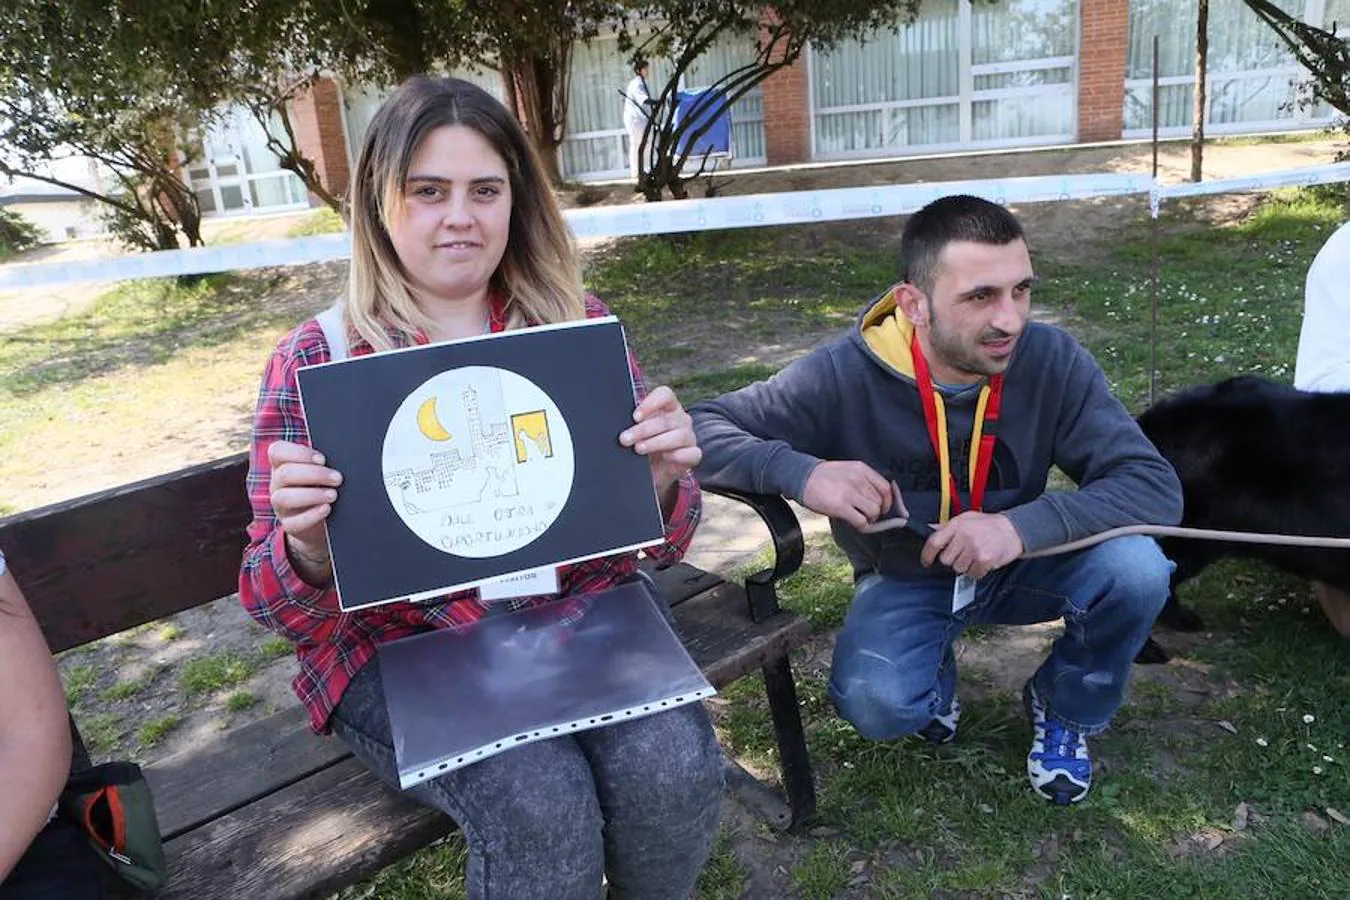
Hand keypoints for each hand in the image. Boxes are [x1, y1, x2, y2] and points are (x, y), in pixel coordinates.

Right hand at [268, 440, 342, 570]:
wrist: (323, 523)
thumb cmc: (323, 488)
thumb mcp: (321, 473)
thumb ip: (323, 463)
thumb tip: (341, 456)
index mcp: (284, 465)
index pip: (278, 451)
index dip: (298, 453)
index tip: (322, 459)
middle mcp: (278, 484)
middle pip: (285, 474)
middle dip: (314, 474)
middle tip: (337, 479)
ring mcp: (281, 506)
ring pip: (284, 498)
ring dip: (312, 495)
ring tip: (333, 495)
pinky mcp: (289, 525)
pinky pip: (293, 523)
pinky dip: (311, 516)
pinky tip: (326, 509)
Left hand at [619, 386, 701, 502]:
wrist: (651, 474)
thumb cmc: (642, 447)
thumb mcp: (634, 433)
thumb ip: (630, 424)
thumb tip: (613, 422)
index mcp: (667, 407)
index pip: (665, 395)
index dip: (651, 403)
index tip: (635, 416)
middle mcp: (680, 419)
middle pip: (666, 419)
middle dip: (643, 429)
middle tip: (625, 439)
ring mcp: (689, 436)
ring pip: (679, 435)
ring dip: (656, 442)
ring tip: (638, 449)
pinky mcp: (693, 455)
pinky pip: (692, 453)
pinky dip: (678, 455)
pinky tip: (665, 457)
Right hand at [801, 461, 895, 530]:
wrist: (801, 477)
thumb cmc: (824, 476)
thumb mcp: (847, 470)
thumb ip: (864, 480)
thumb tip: (879, 499)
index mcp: (861, 469)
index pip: (886, 488)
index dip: (888, 501)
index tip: (883, 508)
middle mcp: (858, 479)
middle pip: (880, 501)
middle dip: (877, 511)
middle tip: (867, 514)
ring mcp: (849, 493)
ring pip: (873, 511)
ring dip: (869, 519)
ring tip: (860, 518)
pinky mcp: (840, 506)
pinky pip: (861, 521)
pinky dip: (862, 526)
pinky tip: (856, 524)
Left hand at [920, 511, 1022, 578]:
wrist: (1013, 530)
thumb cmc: (989, 524)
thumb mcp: (966, 519)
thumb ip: (947, 527)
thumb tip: (930, 531)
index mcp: (956, 525)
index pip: (934, 541)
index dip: (927, 554)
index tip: (926, 562)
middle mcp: (963, 536)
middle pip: (945, 559)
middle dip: (953, 560)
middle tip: (964, 554)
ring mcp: (973, 548)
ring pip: (958, 568)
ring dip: (966, 566)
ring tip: (975, 555)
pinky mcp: (984, 559)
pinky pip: (972, 574)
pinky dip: (977, 572)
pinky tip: (982, 562)